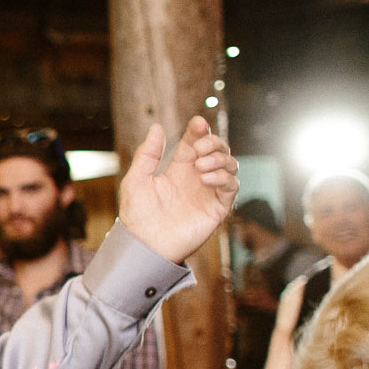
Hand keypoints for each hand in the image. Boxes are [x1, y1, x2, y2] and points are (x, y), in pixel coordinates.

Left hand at [117, 116, 240, 265]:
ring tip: (201, 166)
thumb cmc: (137, 215)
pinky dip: (224, 177)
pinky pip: (232, 186)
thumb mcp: (136, 180)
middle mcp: (196, 178)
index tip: (197, 123)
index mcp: (178, 168)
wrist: (145, 245)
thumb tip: (156, 127)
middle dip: (213, 142)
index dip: (199, 130)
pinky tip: (206, 179)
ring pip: (229, 164)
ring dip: (220, 158)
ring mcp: (208, 192)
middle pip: (217, 149)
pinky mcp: (217, 208)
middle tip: (199, 149)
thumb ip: (147, 154)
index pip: (195, 141)